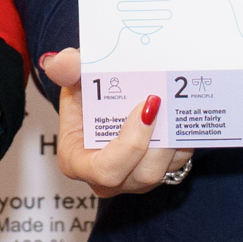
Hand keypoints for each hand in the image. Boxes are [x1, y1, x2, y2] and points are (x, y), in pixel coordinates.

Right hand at [38, 48, 181, 197]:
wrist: (104, 99)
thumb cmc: (85, 95)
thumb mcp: (73, 79)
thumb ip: (67, 69)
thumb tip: (58, 63)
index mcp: (79, 163)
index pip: (106, 169)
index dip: (130, 144)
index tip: (145, 107)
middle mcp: (110, 178)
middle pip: (143, 173)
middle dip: (160, 140)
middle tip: (166, 101)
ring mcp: (136, 178)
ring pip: (165, 168)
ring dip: (175, 136)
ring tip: (176, 102)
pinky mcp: (160, 170)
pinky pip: (179, 160)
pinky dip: (184, 136)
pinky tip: (182, 110)